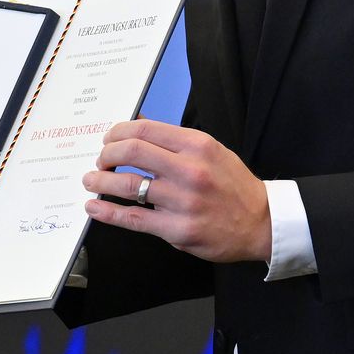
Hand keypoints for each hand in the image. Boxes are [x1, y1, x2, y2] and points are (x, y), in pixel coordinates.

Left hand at [82, 118, 271, 263]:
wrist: (262, 223)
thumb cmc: (232, 184)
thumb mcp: (209, 149)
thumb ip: (172, 139)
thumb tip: (136, 123)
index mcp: (197, 145)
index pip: (145, 129)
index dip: (118, 132)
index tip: (109, 138)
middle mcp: (189, 170)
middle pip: (132, 151)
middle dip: (107, 153)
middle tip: (100, 159)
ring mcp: (182, 201)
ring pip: (128, 185)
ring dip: (101, 181)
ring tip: (91, 180)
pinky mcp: (177, 230)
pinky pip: (134, 218)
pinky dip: (108, 212)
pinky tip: (94, 207)